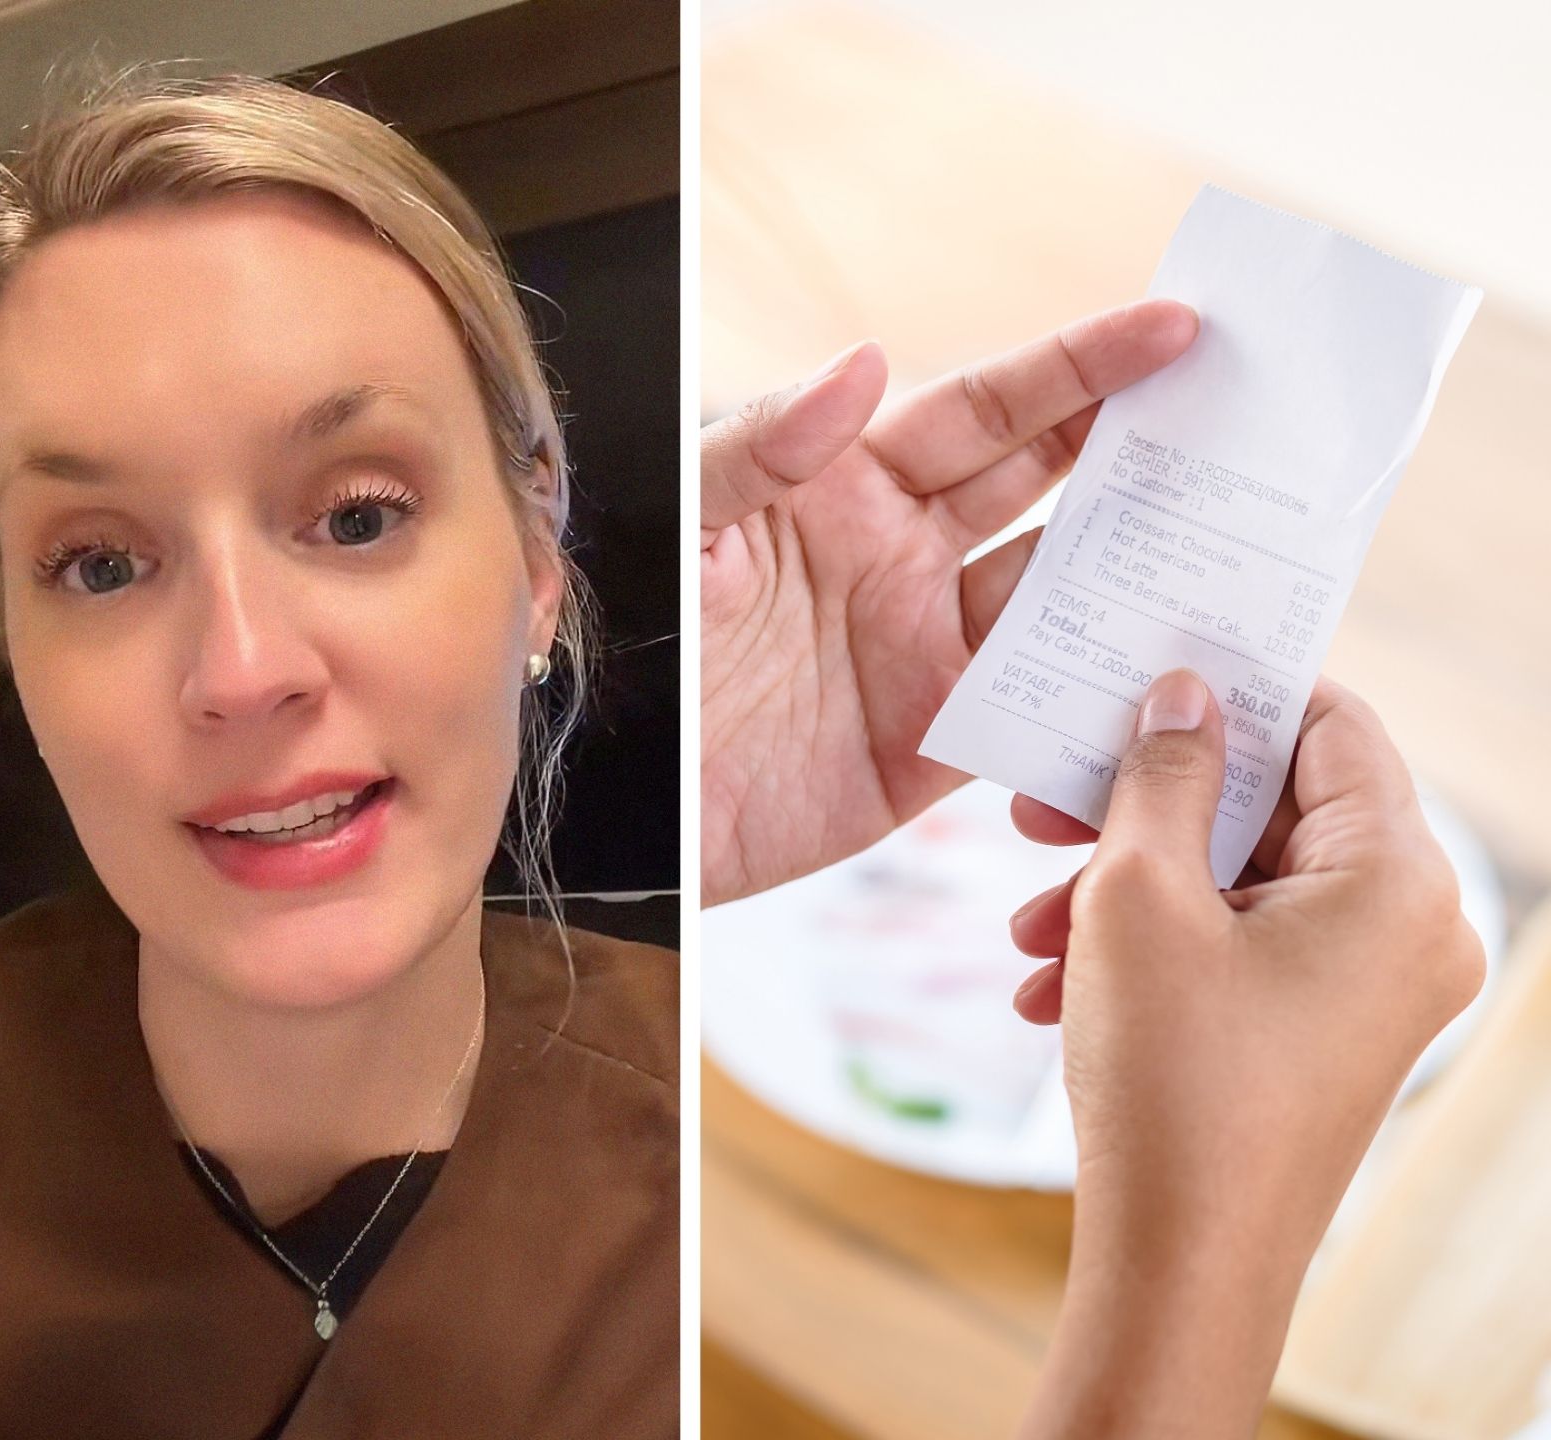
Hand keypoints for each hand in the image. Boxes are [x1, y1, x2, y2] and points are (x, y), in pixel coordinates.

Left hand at [698, 301, 1197, 905]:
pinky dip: (1111, 691)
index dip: (1080, 368)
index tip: (1179, 325)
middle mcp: (903, 557)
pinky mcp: (936, 745)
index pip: (986, 410)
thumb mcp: (690, 534)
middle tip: (1255, 409)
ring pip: (1067, 594)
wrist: (628, 804)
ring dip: (1151, 566)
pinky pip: (1044, 708)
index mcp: (849, 487)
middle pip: (1050, 487)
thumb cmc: (642, 652)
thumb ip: (764, 446)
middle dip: (1146, 446)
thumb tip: (864, 360)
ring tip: (1253, 533)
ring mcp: (927, 649)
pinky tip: (1184, 674)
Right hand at [1008, 670, 1483, 1437]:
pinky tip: (1050, 986)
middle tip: (1042, 802)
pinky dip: (1150, 952)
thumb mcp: (1139, 898)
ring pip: (1241, 887)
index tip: (1139, 676)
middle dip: (1145, 807)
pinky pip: (1241, 955)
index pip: (1331, 724)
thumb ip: (1162, 777)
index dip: (1232, 691)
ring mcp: (1373, 992)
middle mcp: (1411, 930)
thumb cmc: (1174, 1079)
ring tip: (1026, 924)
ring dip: (1125, 888)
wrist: (1182, 1265)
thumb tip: (1181, 695)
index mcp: (1398, 878)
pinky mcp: (1326, 1040)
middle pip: (1275, 809)